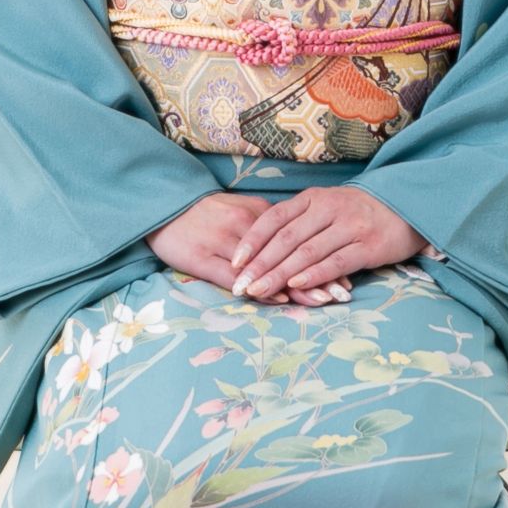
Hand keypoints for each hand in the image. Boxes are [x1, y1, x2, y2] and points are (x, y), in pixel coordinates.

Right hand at [147, 193, 349, 305]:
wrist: (162, 206)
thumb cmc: (204, 213)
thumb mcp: (239, 211)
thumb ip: (266, 225)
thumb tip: (295, 241)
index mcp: (257, 214)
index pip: (297, 240)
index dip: (321, 259)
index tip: (345, 276)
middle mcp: (245, 226)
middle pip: (288, 253)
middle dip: (318, 275)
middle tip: (343, 294)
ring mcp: (224, 242)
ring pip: (267, 267)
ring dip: (296, 285)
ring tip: (322, 301)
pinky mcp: (202, 258)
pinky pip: (235, 276)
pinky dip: (259, 288)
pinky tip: (277, 299)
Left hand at [227, 185, 424, 299]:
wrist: (407, 205)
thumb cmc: (359, 211)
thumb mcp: (326, 207)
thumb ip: (299, 223)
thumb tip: (261, 249)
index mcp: (313, 198)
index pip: (274, 218)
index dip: (252, 241)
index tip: (233, 263)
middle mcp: (328, 209)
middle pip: (285, 239)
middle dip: (259, 265)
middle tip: (239, 286)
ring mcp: (349, 226)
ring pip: (306, 252)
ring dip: (279, 274)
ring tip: (259, 291)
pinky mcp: (369, 245)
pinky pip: (336, 262)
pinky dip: (314, 274)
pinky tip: (296, 286)